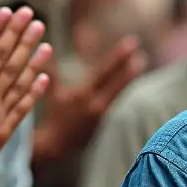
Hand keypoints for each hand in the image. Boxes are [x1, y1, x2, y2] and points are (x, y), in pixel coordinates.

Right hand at [0, 6, 50, 186]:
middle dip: (18, 34)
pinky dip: (35, 89)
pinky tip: (45, 73)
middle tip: (30, 15)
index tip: (7, 12)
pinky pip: (24, 105)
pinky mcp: (6, 129)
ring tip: (43, 36)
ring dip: (32, 56)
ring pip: (17, 78)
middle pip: (2, 59)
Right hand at [34, 35, 145, 161]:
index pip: (105, 70)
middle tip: (142, 53)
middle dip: (131, 66)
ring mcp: (104, 115)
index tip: (132, 43)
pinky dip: (128, 93)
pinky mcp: (108, 124)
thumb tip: (44, 49)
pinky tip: (137, 85)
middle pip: (118, 82)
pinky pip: (122, 105)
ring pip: (123, 94)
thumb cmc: (54, 116)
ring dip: (132, 79)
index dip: (119, 56)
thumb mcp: (53, 92)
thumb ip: (52, 71)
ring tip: (142, 63)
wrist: (56, 143)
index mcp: (83, 93)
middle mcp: (96, 103)